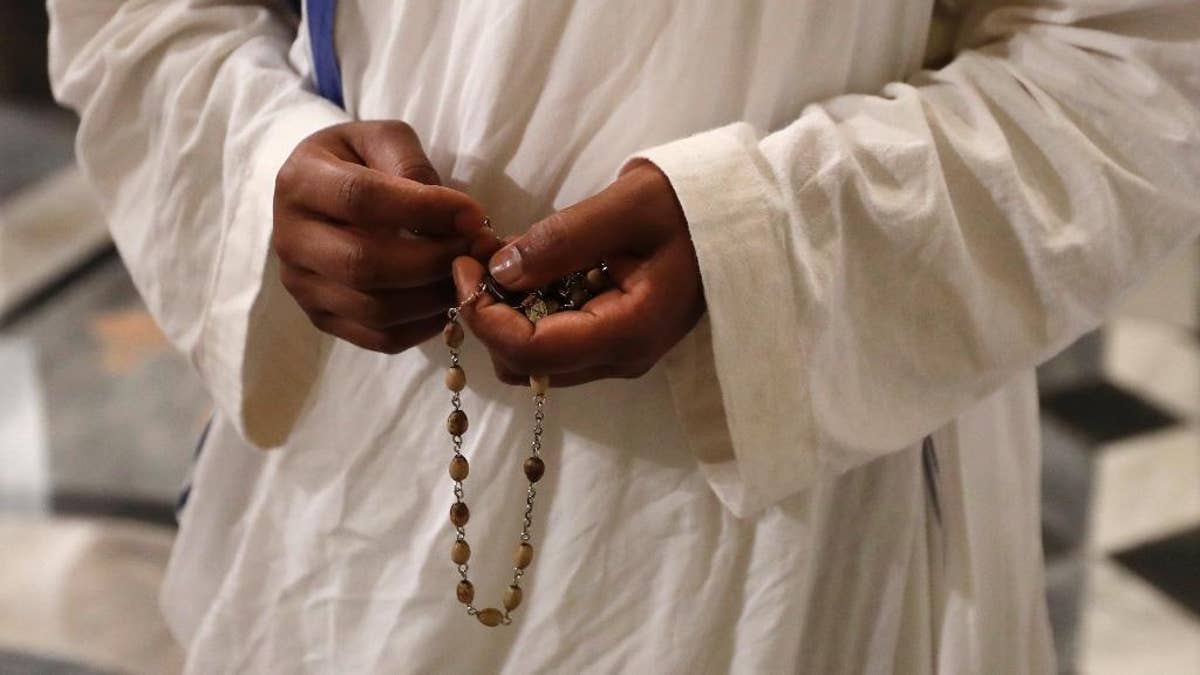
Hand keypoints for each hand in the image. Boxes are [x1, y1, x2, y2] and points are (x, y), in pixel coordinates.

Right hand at [273, 120, 502, 353]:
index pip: (360, 200)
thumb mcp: (383, 140)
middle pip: (364, 264)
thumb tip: (454, 215)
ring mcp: (302, 285)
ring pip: (375, 309)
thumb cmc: (361, 162)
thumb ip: (413, 164)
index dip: (423, 210)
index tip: (473, 215)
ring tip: (467, 275)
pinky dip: (425, 326)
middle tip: (475, 251)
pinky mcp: (321, 318)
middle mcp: (289, 239)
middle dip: (433, 261)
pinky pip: (380, 338)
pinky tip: (448, 301)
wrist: (324, 195)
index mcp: (300, 182)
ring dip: (434, 297)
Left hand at [453, 161, 704, 385]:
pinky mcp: (615, 338)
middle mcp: (622, 357)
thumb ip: (560, 241)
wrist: (742, 216)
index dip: (482, 314)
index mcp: (628, 332)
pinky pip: (556, 342)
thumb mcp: (625, 207)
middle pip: (525, 365)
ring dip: (507, 316)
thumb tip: (498, 271)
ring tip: (505, 259)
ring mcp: (620, 352)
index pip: (531, 351)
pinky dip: (530, 312)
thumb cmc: (690, 205)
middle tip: (481, 258)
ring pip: (536, 360)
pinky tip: (532, 268)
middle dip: (490, 317)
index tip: (464, 264)